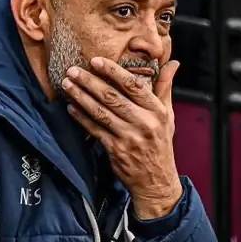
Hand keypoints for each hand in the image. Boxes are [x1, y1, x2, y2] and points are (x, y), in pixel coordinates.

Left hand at [62, 57, 182, 218]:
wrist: (156, 180)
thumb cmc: (160, 143)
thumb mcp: (167, 115)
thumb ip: (165, 87)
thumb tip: (173, 62)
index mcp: (157, 111)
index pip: (133, 85)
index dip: (112, 71)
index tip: (95, 61)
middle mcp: (144, 123)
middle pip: (112, 97)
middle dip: (89, 81)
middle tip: (72, 70)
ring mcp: (129, 138)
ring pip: (100, 112)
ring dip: (81, 97)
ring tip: (67, 85)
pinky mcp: (116, 151)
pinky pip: (95, 130)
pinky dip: (81, 118)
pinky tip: (71, 108)